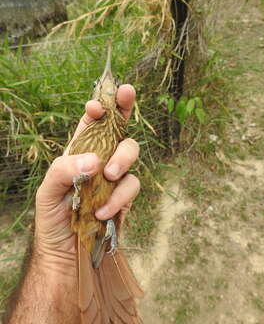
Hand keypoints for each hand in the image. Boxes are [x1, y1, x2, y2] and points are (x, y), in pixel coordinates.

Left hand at [34, 84, 139, 272]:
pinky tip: (102, 210)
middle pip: (119, 128)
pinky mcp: (125, 196)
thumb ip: (64, 169)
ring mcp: (114, 177)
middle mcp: (100, 159)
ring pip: (130, 153)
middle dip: (124, 110)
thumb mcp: (48, 190)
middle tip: (126, 96)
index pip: (93, 122)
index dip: (98, 108)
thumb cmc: (53, 217)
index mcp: (79, 152)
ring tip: (108, 175)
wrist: (66, 251)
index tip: (95, 106)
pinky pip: (132, 185)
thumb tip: (94, 160)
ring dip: (122, 159)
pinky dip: (120, 196)